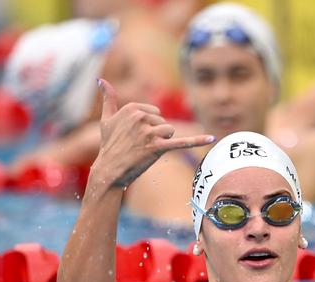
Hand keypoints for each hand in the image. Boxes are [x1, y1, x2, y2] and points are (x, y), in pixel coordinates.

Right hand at [93, 79, 214, 187]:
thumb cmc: (109, 145)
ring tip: (146, 150)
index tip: (135, 135)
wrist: (109, 170)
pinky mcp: (157, 147)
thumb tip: (101, 79)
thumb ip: (108, 98)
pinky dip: (198, 140)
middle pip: (163, 121)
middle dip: (156, 134)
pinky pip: (182, 142)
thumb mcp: (106, 119)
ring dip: (163, 141)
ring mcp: (149, 132)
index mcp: (132, 108)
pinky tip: (212, 138)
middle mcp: (140, 117)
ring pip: (170, 131)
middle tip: (139, 145)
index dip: (149, 126)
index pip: (155, 112)